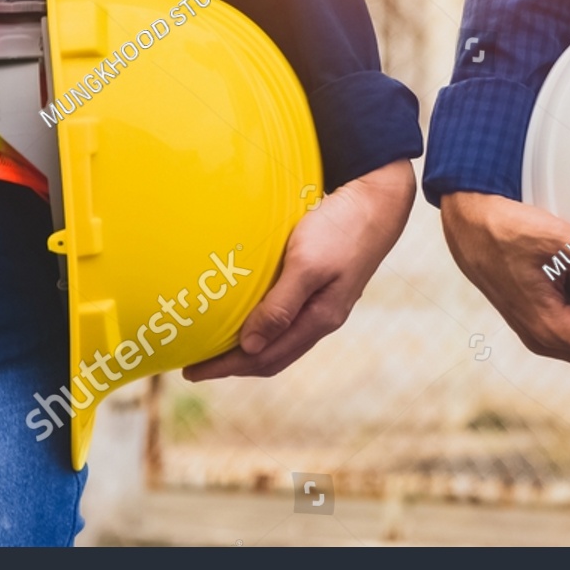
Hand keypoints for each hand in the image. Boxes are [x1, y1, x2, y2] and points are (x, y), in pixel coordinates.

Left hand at [184, 159, 415, 380]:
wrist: (378, 199)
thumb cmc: (341, 227)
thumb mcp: (307, 264)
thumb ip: (280, 306)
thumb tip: (250, 347)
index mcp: (320, 319)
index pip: (265, 358)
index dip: (227, 368)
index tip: (192, 370)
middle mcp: (323, 317)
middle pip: (273, 356)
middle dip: (234, 365)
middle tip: (196, 364)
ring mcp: (325, 302)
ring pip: (281, 339)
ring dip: (248, 347)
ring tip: (218, 345)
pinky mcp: (323, 284)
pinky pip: (287, 318)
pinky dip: (262, 325)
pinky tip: (249, 314)